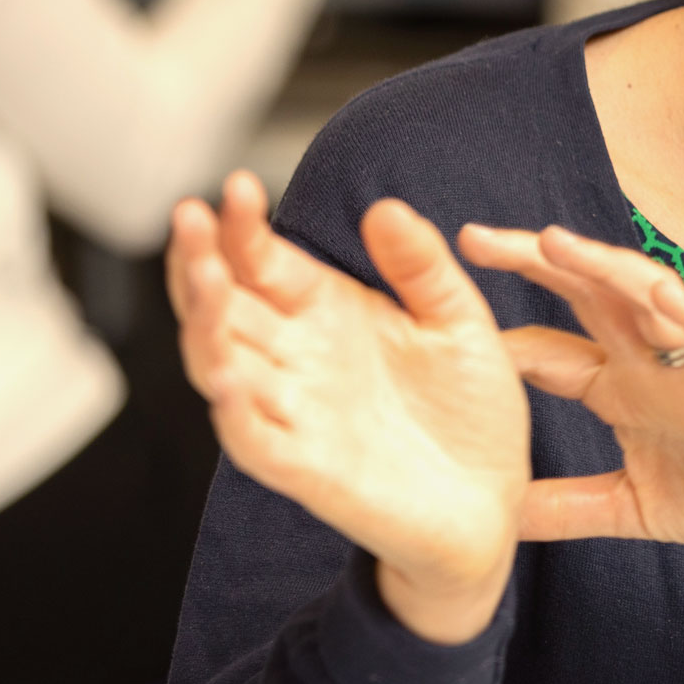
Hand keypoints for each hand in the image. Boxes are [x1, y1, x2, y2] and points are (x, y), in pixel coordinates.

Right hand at [168, 172, 528, 642]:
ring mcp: (295, 412)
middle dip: (199, 261)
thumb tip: (385, 207)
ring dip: (203, 324)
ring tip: (202, 278)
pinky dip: (233, 411)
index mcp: (326, 311)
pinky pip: (253, 439)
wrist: (493, 498)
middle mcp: (297, 357)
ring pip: (220, 364)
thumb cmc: (470, 408)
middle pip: (223, 304)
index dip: (242, 225)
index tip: (238, 186)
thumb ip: (422, 265)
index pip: (262, 259)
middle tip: (190, 216)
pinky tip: (224, 377)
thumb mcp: (458, 319)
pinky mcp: (306, 469)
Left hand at [461, 226, 683, 551]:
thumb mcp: (633, 509)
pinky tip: (657, 291)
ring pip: (645, 303)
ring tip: (551, 243)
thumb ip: (567, 508)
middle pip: (584, 300)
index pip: (547, 354)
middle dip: (534, 266)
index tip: (430, 317)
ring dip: (602, 269)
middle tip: (473, 238)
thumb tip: (492, 520)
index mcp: (622, 391)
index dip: (495, 338)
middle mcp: (652, 365)